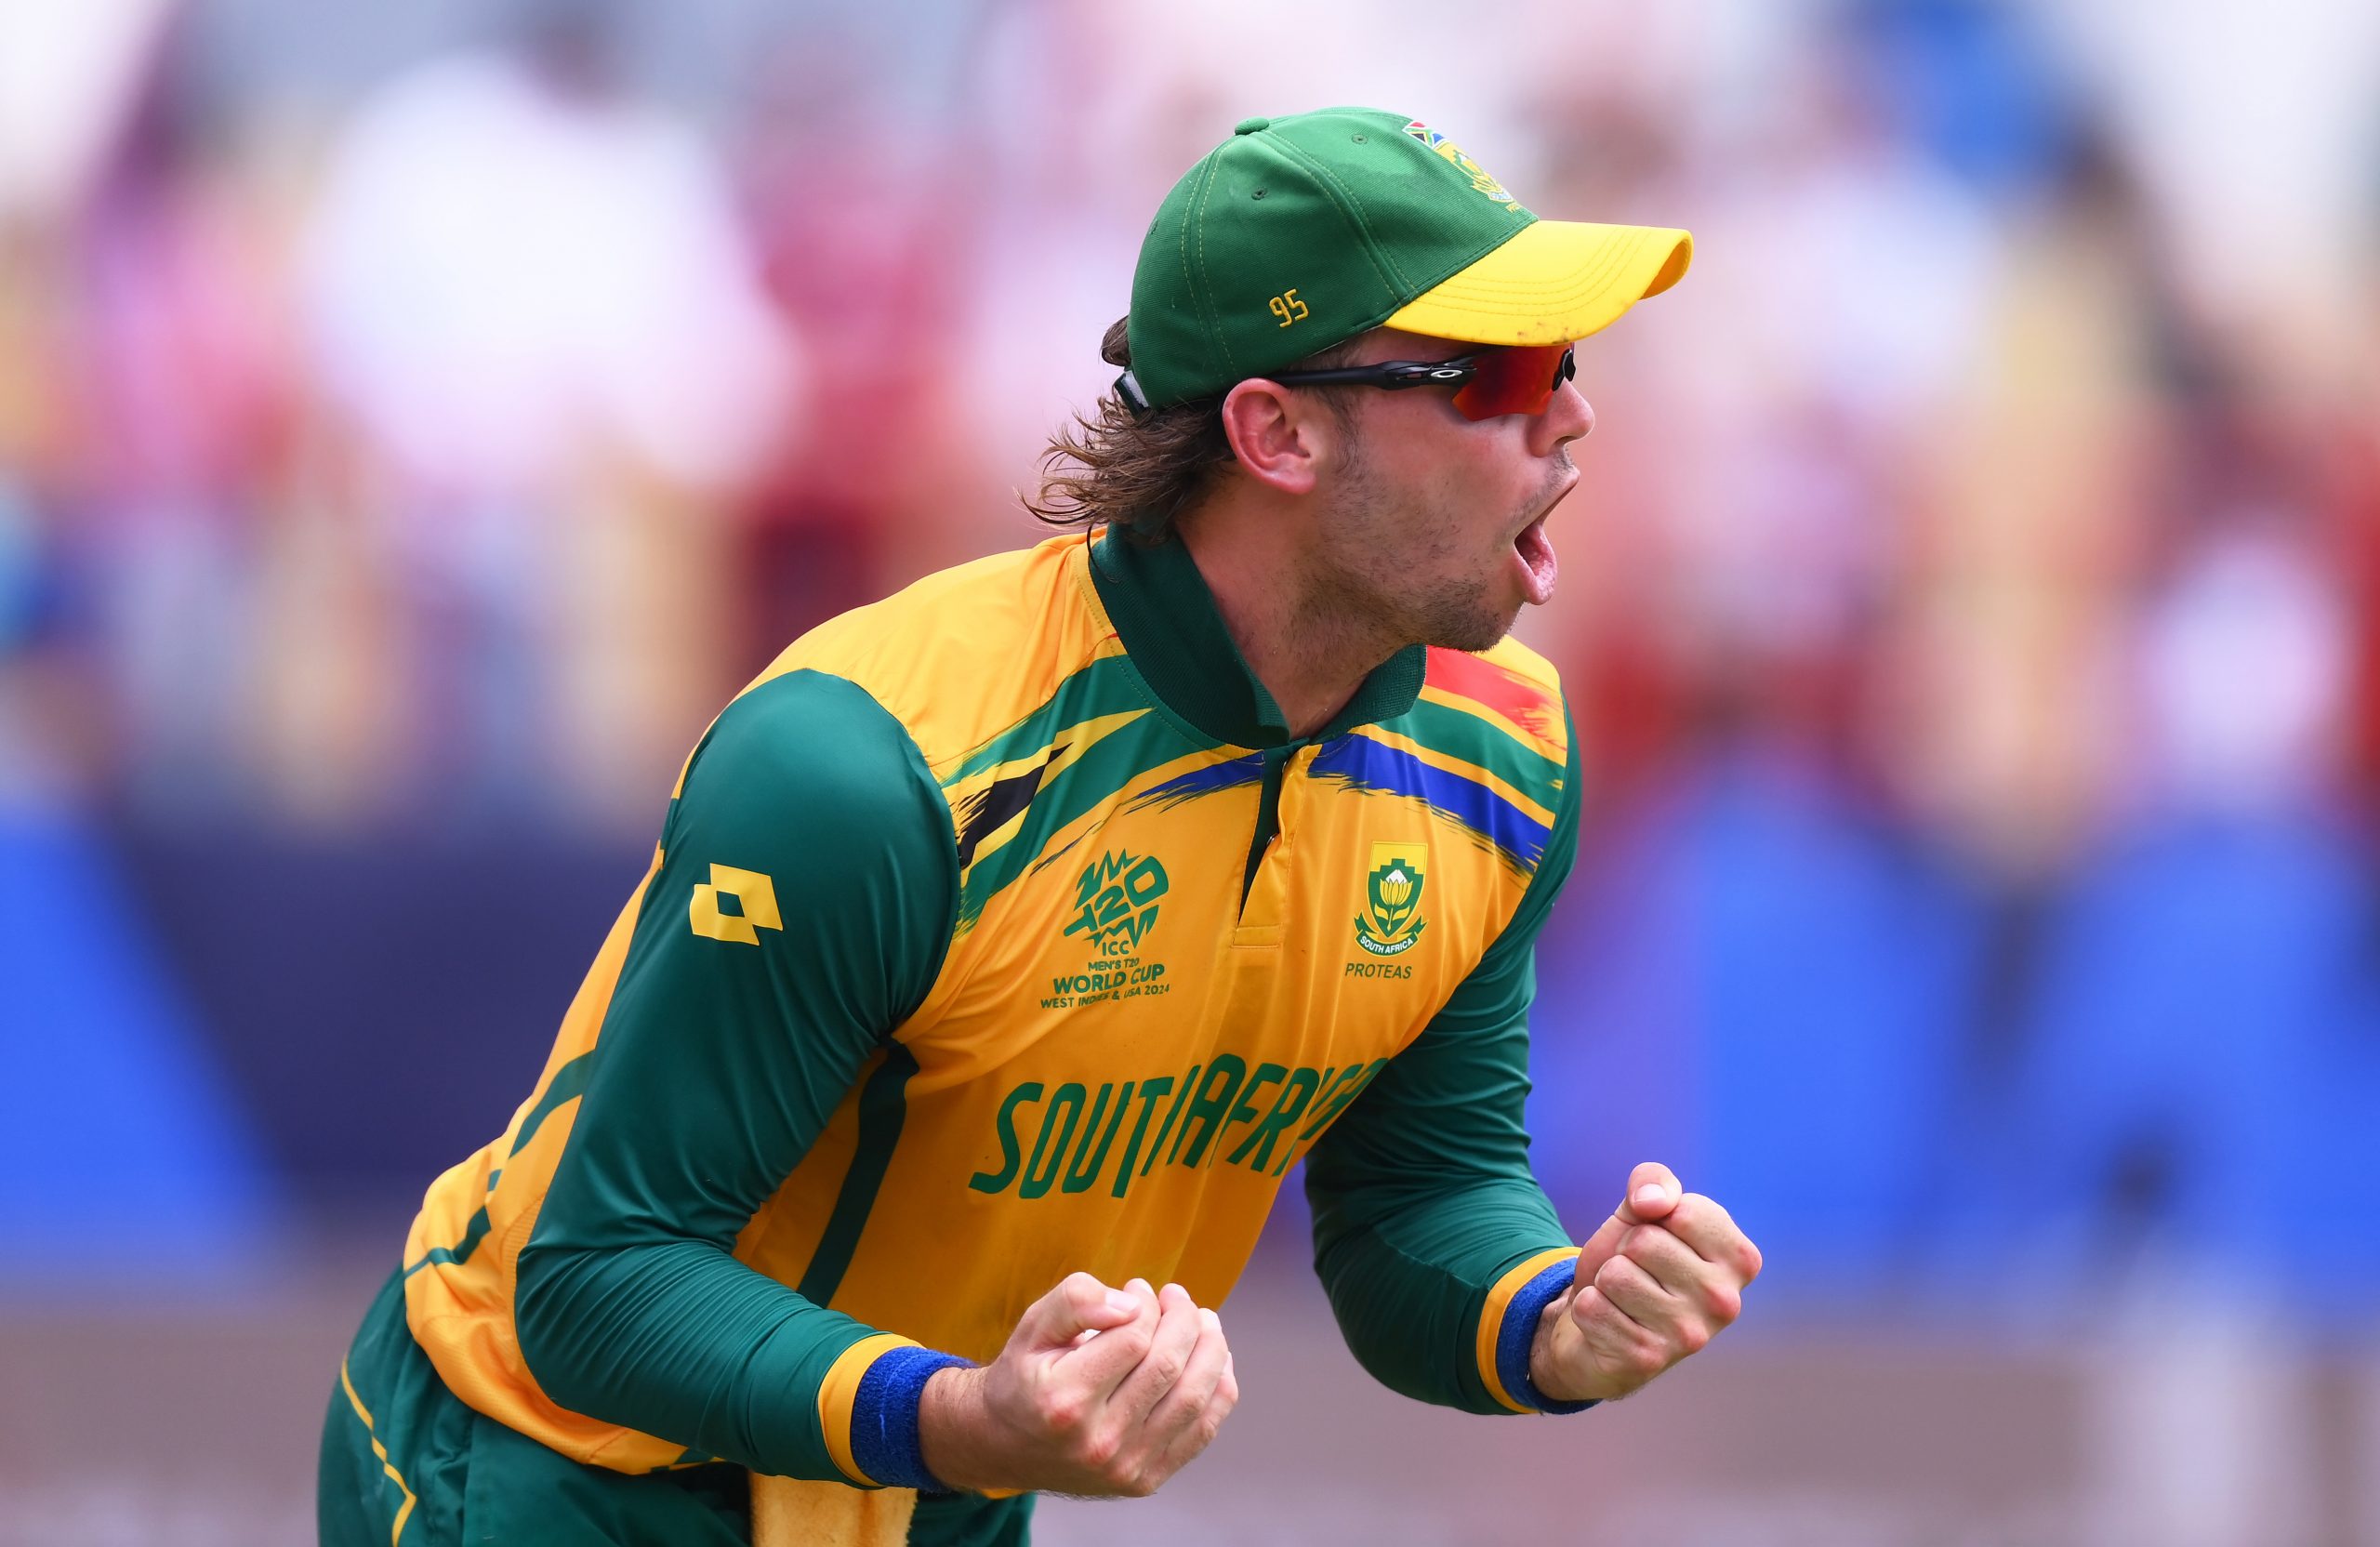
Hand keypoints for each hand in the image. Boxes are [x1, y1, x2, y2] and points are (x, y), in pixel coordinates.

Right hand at [918, 1272, 1237, 1496]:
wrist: (1005, 1445)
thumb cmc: (1025, 1376)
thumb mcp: (1032, 1327)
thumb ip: (1075, 1300)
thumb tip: (1130, 1302)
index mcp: (1064, 1400)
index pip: (1134, 1338)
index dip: (1146, 1304)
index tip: (1139, 1289)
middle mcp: (1098, 1441)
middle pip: (1168, 1366)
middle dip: (1183, 1319)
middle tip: (1176, 1297)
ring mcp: (1126, 1467)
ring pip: (1194, 1398)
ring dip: (1210, 1349)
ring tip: (1202, 1320)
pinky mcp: (1146, 1481)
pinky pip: (1202, 1431)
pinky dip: (1219, 1389)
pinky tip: (1214, 1359)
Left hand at [1529, 1161, 1761, 1404]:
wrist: (1601, 1325)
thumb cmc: (1633, 1261)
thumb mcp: (1642, 1209)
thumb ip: (1653, 1182)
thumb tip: (1650, 1202)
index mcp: (1739, 1259)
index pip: (1680, 1210)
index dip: (1651, 1216)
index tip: (1659, 1238)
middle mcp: (1725, 1302)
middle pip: (1644, 1242)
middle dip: (1625, 1250)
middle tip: (1636, 1274)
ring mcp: (1689, 1336)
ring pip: (1615, 1275)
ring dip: (1606, 1281)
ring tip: (1623, 1298)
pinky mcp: (1648, 1359)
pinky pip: (1591, 1307)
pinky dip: (1588, 1309)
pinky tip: (1609, 1324)